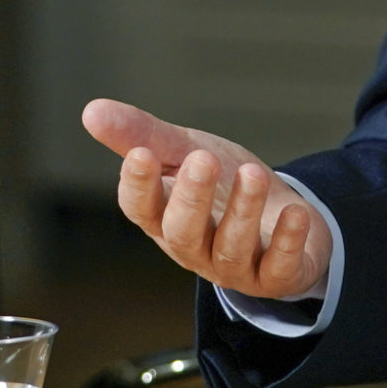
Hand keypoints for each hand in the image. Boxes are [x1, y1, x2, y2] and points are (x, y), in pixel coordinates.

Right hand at [82, 98, 327, 301]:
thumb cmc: (223, 183)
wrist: (279, 211)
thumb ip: (143, 135)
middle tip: (203, 160)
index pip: (140, 209)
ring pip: (230, 248)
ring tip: (253, 173)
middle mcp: (194, 247)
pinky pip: (278, 267)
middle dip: (192, 198)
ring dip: (242, 211)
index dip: (137, 186)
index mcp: (164, 218)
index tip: (140, 154)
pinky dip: (287, 241)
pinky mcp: (275, 276)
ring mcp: (233, 266)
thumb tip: (90, 111)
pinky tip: (295, 213)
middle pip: (183, 232)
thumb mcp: (185, 151)